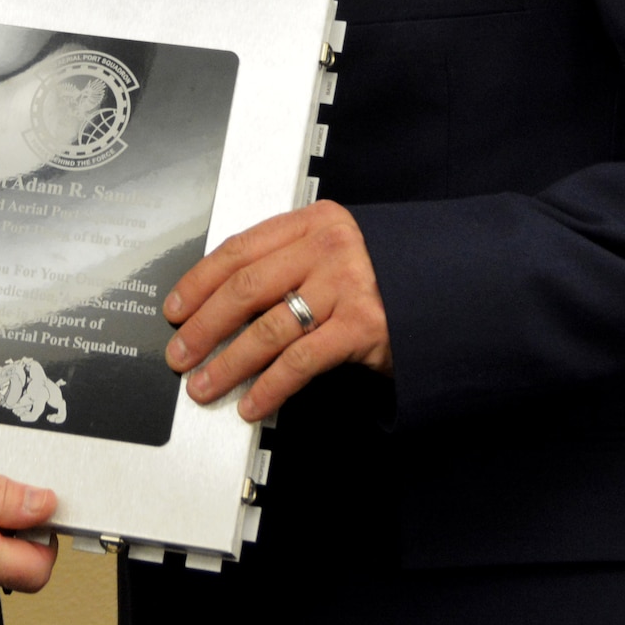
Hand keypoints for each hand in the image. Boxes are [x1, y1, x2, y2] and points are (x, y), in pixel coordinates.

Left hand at [163, 200, 390, 421]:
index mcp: (312, 222)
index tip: (176, 307)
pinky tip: (252, 402)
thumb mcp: (332, 252)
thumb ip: (285, 263)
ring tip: (204, 385)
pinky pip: (300, 362)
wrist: (448, 291)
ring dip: (228, 363)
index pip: (239, 249)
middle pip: (245, 288)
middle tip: (180, 352)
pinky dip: (270, 386)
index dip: (199, 281)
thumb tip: (218, 303)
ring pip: (268, 329)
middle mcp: (328, 248)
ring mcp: (347, 286)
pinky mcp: (362, 327)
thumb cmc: (382, 275)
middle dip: (203, 326)